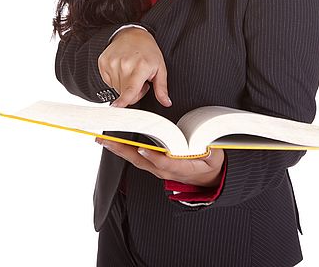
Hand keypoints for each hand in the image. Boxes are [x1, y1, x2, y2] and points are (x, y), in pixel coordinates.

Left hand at [96, 139, 224, 187]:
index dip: (153, 156)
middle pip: (140, 160)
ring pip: (135, 159)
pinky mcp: (155, 166)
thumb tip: (205, 146)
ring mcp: (158, 169)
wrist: (209, 179)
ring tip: (104, 139)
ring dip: (119, 149)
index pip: (163, 162)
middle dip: (122, 149)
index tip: (142, 149)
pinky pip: (137, 158)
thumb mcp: (214, 157)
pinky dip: (125, 150)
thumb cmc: (210, 165)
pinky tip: (115, 143)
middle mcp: (164, 169)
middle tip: (106, 139)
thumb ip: (209, 152)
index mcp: (179, 167)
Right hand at [98, 27, 170, 107]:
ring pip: (116, 88)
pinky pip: (108, 81)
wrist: (132, 34)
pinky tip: (122, 68)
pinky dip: (115, 78)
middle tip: (139, 79)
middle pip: (124, 93)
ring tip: (131, 71)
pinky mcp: (103, 62)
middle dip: (133, 91)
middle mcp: (124, 65)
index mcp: (140, 67)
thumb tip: (166, 102)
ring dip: (124, 84)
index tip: (117, 107)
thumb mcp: (160, 67)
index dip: (124, 101)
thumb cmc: (148, 51)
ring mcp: (112, 63)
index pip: (130, 90)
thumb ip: (162, 88)